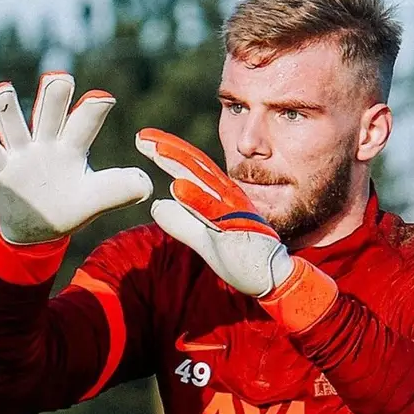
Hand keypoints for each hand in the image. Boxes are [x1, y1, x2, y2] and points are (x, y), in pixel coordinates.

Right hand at [0, 72, 153, 243]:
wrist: (37, 231)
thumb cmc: (70, 206)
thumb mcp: (96, 200)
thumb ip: (120, 190)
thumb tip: (147, 185)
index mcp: (72, 146)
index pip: (85, 121)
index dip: (93, 109)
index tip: (104, 100)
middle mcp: (46, 141)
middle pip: (49, 109)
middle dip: (54, 93)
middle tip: (60, 80)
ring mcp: (19, 153)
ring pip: (11, 120)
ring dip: (5, 105)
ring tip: (1, 90)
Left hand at [135, 128, 293, 296]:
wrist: (272, 276)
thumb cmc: (242, 255)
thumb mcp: (203, 237)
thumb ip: (181, 222)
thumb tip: (156, 205)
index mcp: (219, 195)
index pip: (190, 167)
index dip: (167, 151)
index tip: (142, 140)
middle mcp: (226, 195)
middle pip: (194, 165)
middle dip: (168, 148)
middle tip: (142, 137)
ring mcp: (233, 209)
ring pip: (204, 180)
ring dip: (180, 163)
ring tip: (158, 150)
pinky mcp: (238, 226)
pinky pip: (214, 211)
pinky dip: (196, 197)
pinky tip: (178, 186)